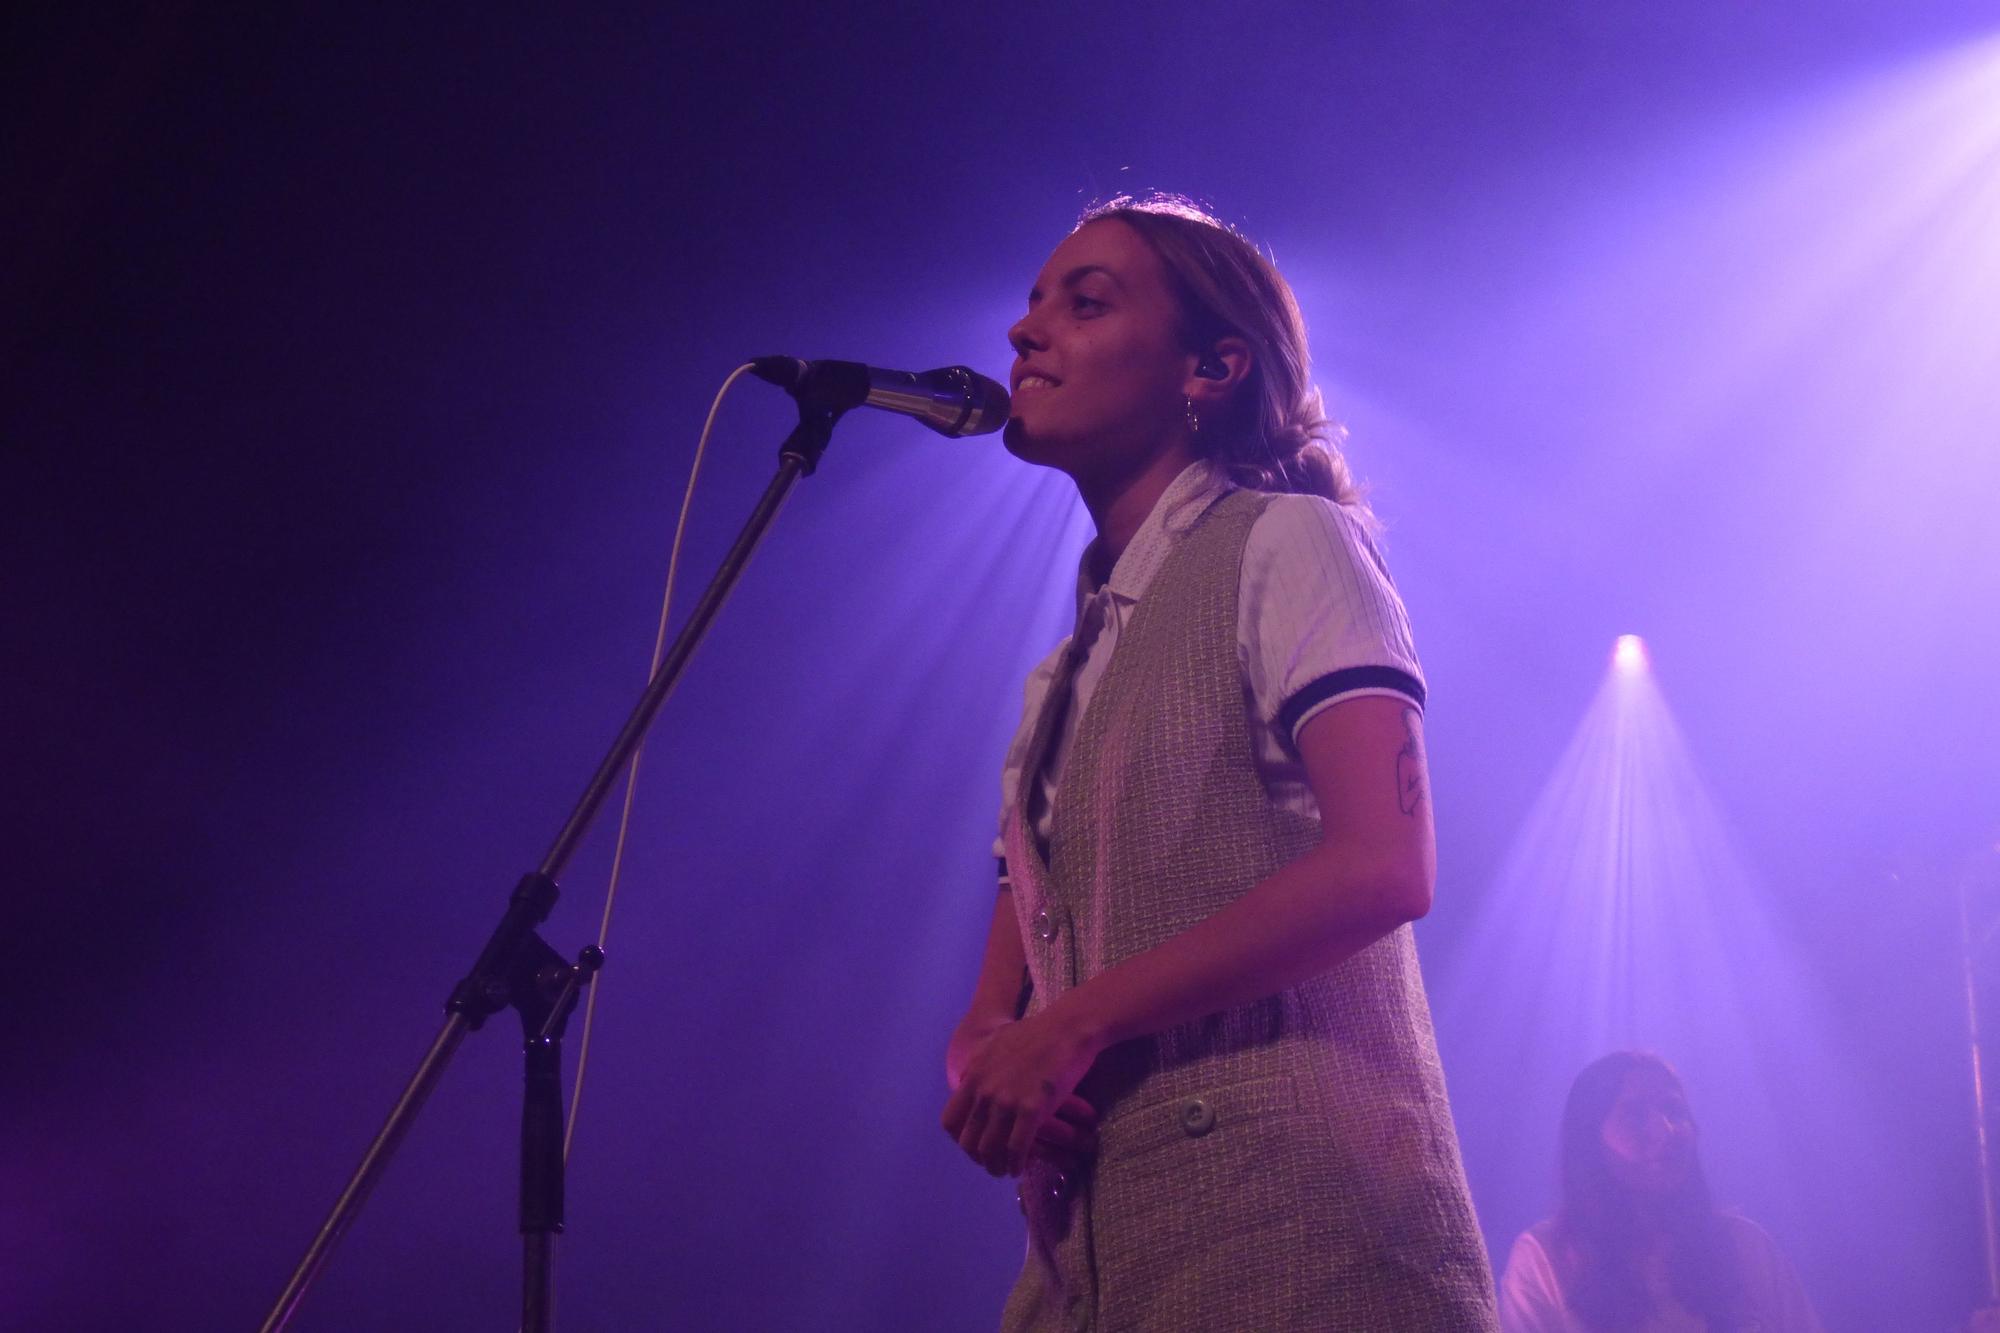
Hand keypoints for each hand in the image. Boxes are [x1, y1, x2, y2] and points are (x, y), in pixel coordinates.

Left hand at [940, 1009, 1100, 1175]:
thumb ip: (978, 1066)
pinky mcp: (1032, 1109)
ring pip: (991, 1150)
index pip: (950, 1121)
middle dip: (980, 1158)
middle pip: (969, 1141)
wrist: (1067, 1028)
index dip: (960, 1140)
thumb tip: (966, 1080)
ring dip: (997, 1166)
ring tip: (1006, 1170)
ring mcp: (1007, 1101)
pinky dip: (1017, 1164)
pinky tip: (1021, 1167)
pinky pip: (1017, 1149)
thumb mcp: (994, 1044)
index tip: (975, 1145)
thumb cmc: (1036, 1034)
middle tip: (992, 1162)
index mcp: (973, 1075)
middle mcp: (984, 1091)